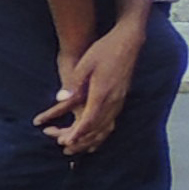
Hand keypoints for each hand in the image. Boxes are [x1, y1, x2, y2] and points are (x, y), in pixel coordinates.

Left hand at [34, 26, 140, 154]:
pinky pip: (112, 121)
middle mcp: (114, 100)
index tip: (64, 142)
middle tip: (65, 148)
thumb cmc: (104, 50)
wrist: (128, 41)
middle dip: (81, 140)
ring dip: (92, 139)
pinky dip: (102, 132)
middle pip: (98, 128)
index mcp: (103, 92)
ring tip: (77, 147)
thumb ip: (73, 83)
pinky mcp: (121, 97)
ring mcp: (120, 99)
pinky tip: (95, 136)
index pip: (89, 120)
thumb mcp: (84, 64)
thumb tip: (60, 99)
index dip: (77, 133)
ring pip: (107, 127)